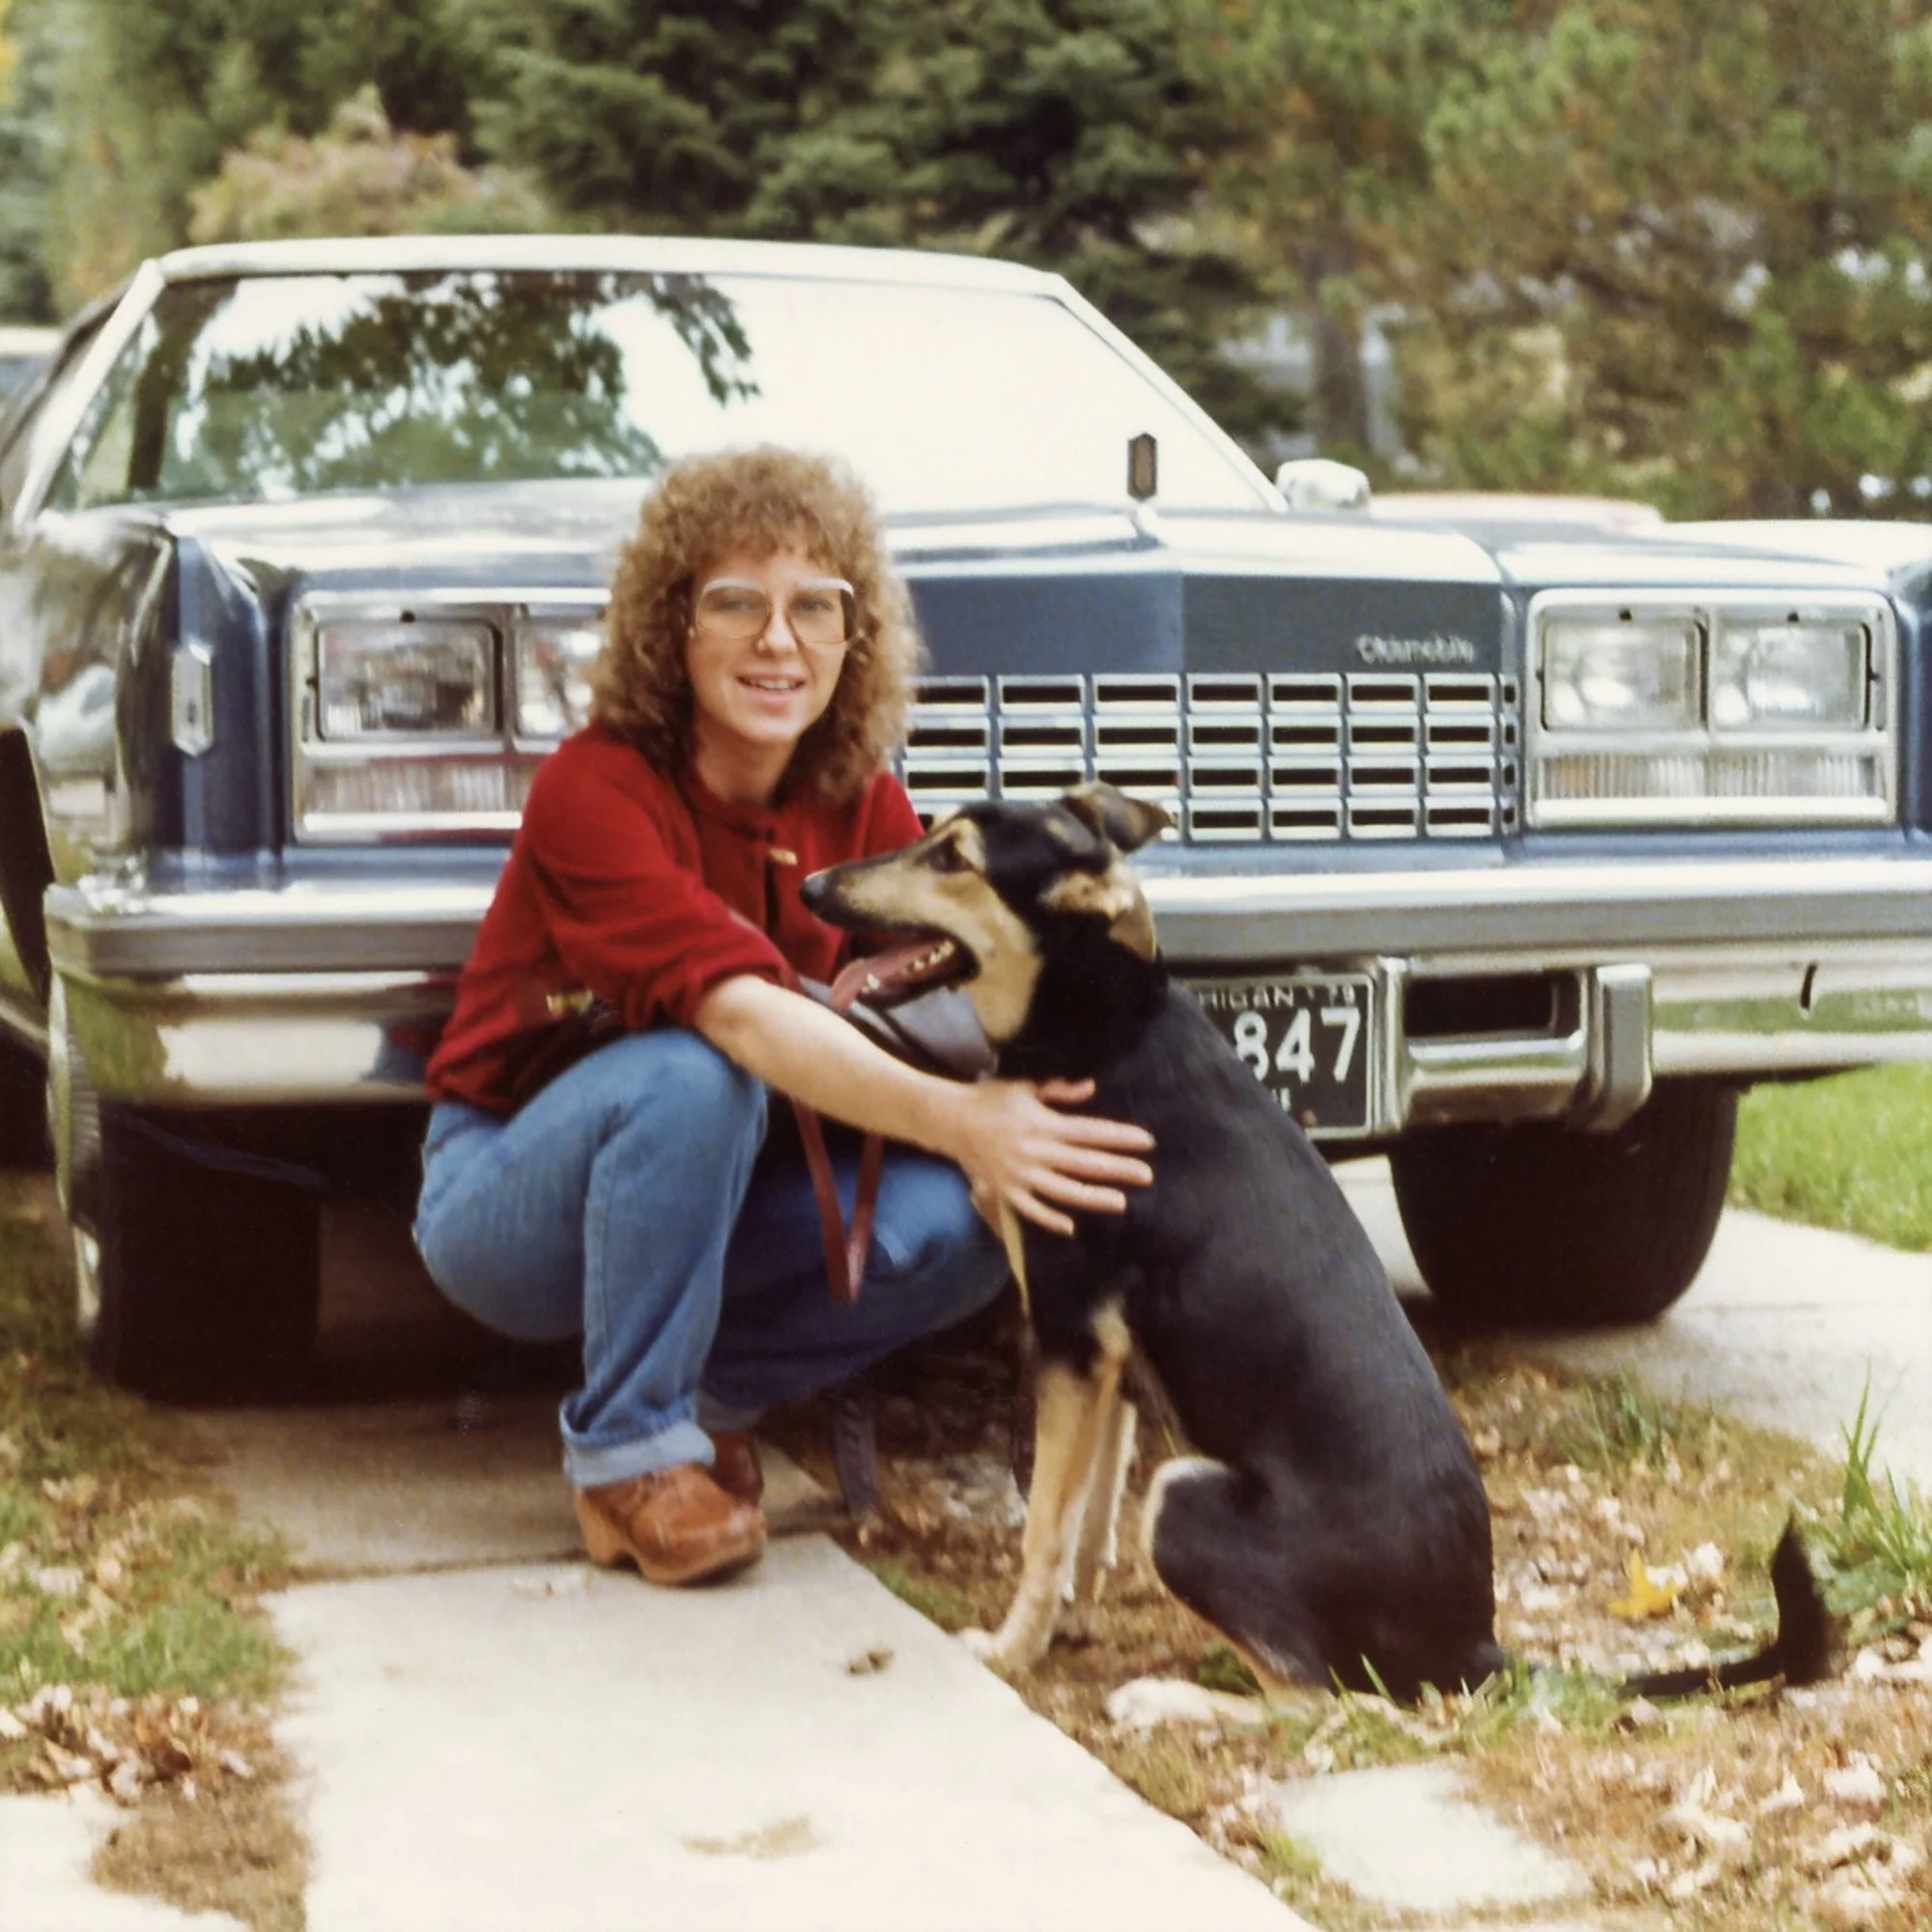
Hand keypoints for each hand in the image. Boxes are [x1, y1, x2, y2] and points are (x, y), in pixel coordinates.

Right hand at [949, 1078, 1152, 1236]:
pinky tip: (1071, 1227)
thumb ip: (1059, 1092)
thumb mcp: (1025, 1088)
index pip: (1090, 1132)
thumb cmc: (989, 1099)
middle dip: (1118, 1169)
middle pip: (1084, 1163)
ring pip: (1063, 1191)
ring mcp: (1019, 1174)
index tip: (1146, 1142)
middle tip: (1147, 1175)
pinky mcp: (1005, 1190)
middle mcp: (1034, 1151)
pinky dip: (1049, 1219)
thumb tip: (1091, 1088)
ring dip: (1093, 1197)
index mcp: (1042, 1123)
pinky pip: (1031, 1209)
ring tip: (1121, 1202)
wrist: (947, 1120)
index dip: (1120, 1137)